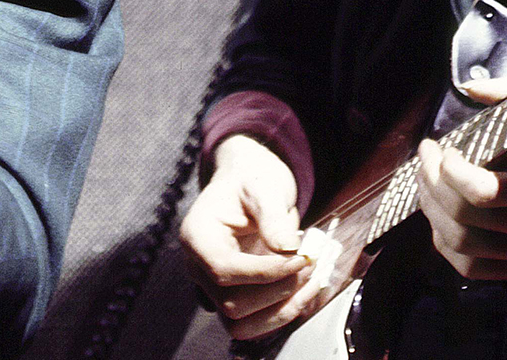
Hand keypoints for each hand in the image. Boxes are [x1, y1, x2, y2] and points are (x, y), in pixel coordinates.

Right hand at [179, 135, 320, 339]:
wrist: (247, 187)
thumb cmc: (249, 182)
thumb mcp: (262, 186)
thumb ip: (271, 214)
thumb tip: (288, 247)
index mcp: (197, 235)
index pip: (223, 269)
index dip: (264, 272)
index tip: (299, 259)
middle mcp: (199, 267)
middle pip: (230, 303)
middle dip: (277, 290)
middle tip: (309, 265)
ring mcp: (213, 287)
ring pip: (239, 324)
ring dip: (280, 311)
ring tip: (310, 283)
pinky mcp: (233, 298)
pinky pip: (252, 324)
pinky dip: (281, 314)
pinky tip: (304, 292)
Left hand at [415, 77, 506, 280]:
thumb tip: (470, 88)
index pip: (483, 191)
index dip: (450, 169)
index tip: (442, 146)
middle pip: (465, 218)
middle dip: (432, 184)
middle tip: (426, 157)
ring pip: (463, 246)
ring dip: (433, 214)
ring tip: (428, 184)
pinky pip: (474, 269)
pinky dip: (447, 245)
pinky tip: (441, 218)